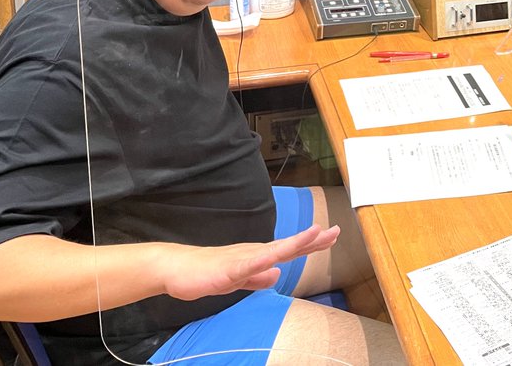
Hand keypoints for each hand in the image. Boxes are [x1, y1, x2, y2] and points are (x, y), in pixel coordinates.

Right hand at [160, 224, 339, 301]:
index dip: (312, 243)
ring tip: (315, 233)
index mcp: (258, 257)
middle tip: (336, 231)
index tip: (332, 235)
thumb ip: (257, 278)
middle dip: (313, 239)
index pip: (290, 249)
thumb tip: (277, 275)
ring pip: (273, 251)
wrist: (175, 270)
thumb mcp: (238, 279)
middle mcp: (254, 253)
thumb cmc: (206, 273)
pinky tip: (276, 257)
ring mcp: (242, 259)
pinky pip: (248, 265)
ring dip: (295, 242)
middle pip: (289, 246)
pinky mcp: (228, 269)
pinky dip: (263, 260)